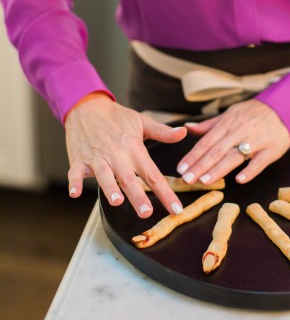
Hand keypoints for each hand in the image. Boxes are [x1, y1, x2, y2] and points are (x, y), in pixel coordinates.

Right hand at [65, 94, 186, 217]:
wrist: (86, 106)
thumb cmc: (116, 118)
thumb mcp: (142, 121)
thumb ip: (163, 132)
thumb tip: (183, 133)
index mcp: (134, 149)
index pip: (152, 174)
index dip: (166, 193)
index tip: (176, 209)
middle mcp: (117, 155)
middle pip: (129, 179)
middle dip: (138, 196)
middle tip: (146, 212)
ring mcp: (97, 158)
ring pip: (104, 176)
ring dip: (110, 188)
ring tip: (116, 201)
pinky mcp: (79, 160)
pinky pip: (76, 173)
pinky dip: (75, 182)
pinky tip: (74, 193)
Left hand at [176, 99, 289, 184]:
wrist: (284, 109)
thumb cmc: (253, 115)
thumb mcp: (230, 114)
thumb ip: (209, 125)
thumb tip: (186, 127)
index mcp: (227, 123)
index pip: (206, 141)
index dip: (193, 155)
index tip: (181, 169)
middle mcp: (239, 131)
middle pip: (217, 150)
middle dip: (200, 165)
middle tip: (187, 179)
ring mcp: (256, 141)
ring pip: (235, 156)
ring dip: (219, 169)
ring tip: (204, 181)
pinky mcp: (271, 150)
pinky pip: (260, 162)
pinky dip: (250, 171)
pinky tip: (239, 180)